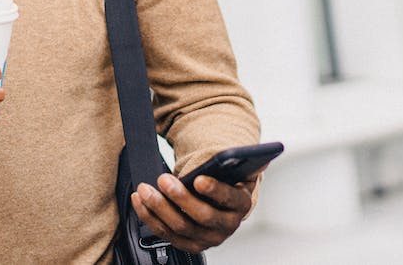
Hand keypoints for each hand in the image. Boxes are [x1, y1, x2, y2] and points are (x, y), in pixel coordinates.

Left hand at [129, 167, 262, 252]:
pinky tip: (140, 200)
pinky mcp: (188, 244)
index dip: (214, 190)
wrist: (220, 204)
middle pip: (201, 216)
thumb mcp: (239, 171)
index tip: (198, 179)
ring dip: (159, 207)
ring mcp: (206, 238)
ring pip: (180, 226)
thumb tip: (263, 158)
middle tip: (164, 180)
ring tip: (146, 189)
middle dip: (180, 197)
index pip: (229, 199)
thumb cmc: (226, 182)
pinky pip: (165, 233)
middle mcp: (225, 226)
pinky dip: (149, 217)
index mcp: (240, 205)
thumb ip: (246, 162)